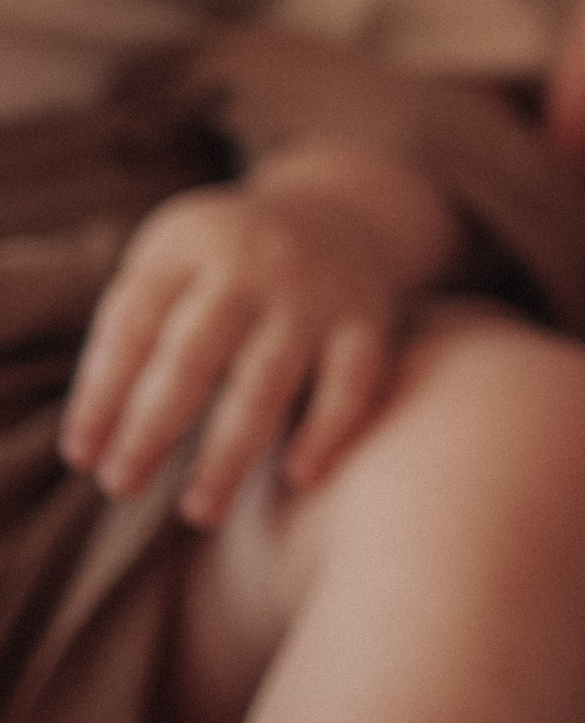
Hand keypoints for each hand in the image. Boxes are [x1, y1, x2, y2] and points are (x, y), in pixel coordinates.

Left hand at [61, 148, 457, 529]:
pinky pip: (350, 386)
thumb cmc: (227, 264)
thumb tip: (89, 445)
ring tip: (199, 510)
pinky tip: (298, 477)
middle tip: (121, 485)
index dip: (101, 394)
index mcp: (189, 245)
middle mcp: (252, 264)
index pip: (133, 323)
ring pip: (266, 383)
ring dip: (228, 453)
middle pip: (194, 355)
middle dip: (152, 426)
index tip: (81, 457)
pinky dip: (326, 432)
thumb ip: (132, 332)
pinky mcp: (366, 324)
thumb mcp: (172, 262)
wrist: (339, 213)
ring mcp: (314, 294)